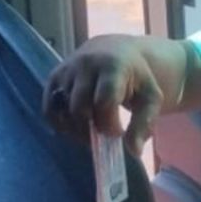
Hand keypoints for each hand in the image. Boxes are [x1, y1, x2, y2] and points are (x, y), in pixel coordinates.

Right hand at [43, 36, 162, 157]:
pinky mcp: (54, 77)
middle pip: (80, 109)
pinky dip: (60, 124)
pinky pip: (49, 109)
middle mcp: (85, 65)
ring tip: (92, 130)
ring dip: (76, 129)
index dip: (109, 124)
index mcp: (112, 66)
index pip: (104, 101)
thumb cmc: (134, 77)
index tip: (118, 132)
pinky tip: (76, 127)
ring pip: (64, 111)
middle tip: (104, 132)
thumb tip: (134, 151)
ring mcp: (66, 70)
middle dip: (92, 129)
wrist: (113, 50)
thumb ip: (145, 122)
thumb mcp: (150, 96)